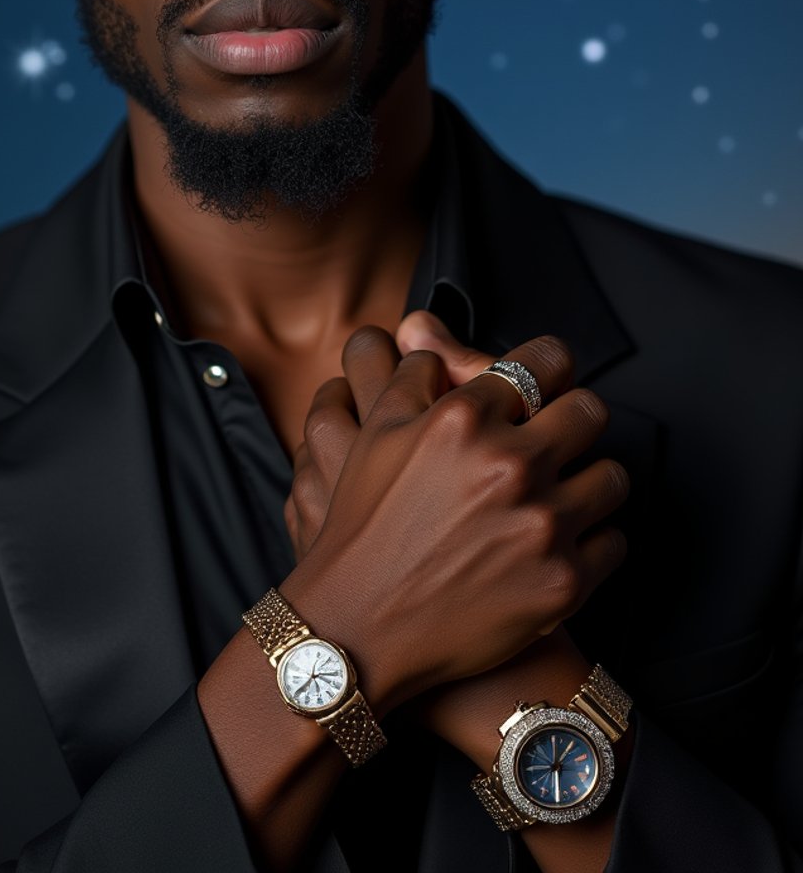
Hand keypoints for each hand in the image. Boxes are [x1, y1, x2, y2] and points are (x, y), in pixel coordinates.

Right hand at [280, 311, 629, 720]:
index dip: (551, 365)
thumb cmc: (364, 529)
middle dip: (575, 422)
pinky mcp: (564, 583)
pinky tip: (558, 546)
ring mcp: (542, 525)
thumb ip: (414, 377)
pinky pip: (613, 542)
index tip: (551, 379)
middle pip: (590, 412)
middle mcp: (509, 464)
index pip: (545, 361)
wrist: (360, 629)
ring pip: (612, 477)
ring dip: (589, 483)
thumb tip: (435, 344)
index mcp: (465, 418)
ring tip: (562, 496)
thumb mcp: (375, 436)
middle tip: (558, 440)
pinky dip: (593, 543)